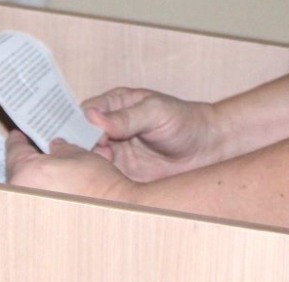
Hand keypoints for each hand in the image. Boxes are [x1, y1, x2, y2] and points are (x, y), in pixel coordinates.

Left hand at [4, 130, 138, 202]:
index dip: (19, 139)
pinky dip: (46, 194)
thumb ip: (61, 148)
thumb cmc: (99, 185)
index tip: (18, 135)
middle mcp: (23, 194)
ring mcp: (31, 210)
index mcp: (27, 172)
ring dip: (39, 179)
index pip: (15, 149)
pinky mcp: (41, 222)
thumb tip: (56, 148)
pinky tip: (60, 189)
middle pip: (19, 170)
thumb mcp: (79, 154)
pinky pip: (38, 201)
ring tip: (54, 172)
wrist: (118, 210)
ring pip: (29, 187)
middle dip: (31, 160)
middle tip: (40, 152)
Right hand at [81, 87, 222, 180]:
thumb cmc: (184, 120)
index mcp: (115, 105)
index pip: (85, 113)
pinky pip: (105, 178)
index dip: (80, 124)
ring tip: (101, 169)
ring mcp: (116, 151)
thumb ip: (126, 117)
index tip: (84, 136)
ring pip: (90, 159)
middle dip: (81, 147)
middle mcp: (111, 128)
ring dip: (90, 166)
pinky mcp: (124, 173)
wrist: (208, 148)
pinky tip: (105, 183)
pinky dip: (101, 181)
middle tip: (92, 155)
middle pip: (82, 138)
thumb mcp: (155, 112)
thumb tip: (94, 117)